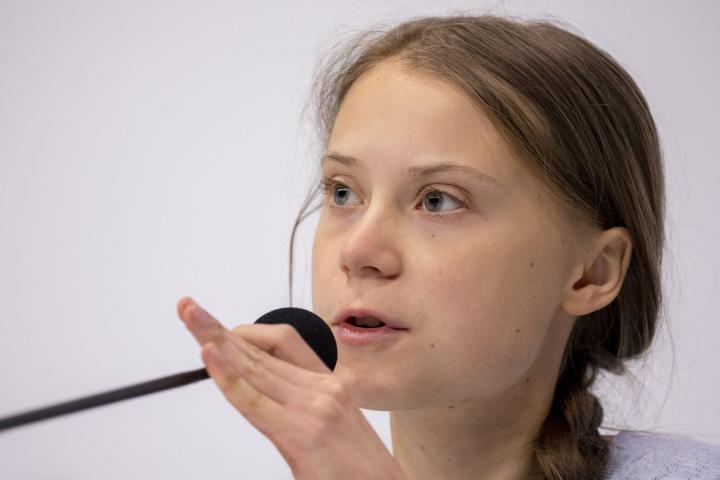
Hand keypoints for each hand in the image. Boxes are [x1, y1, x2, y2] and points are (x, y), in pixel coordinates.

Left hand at [177, 296, 408, 479]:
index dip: (245, 333)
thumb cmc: (359, 468)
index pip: (282, 341)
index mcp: (329, 382)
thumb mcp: (334, 423)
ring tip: (191, 317)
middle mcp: (323, 387)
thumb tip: (263, 392)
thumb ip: (300, 402)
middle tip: (189, 308)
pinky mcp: (303, 434)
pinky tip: (209, 357)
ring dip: (215, 338)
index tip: (217, 333)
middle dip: (220, 327)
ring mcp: (314, 407)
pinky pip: (255, 402)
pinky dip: (228, 377)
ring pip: (255, 365)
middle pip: (262, 347)